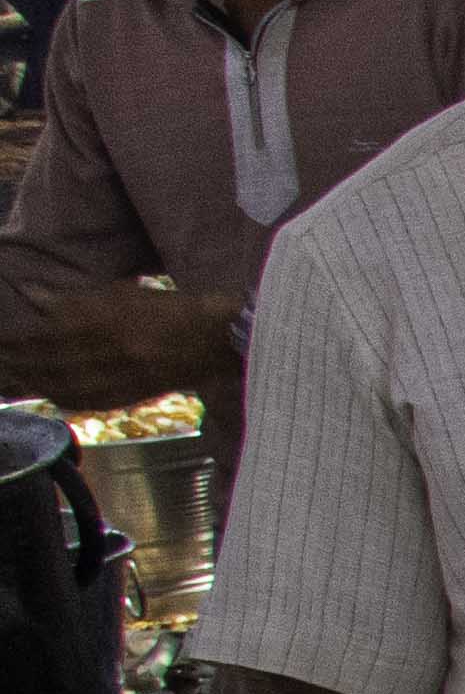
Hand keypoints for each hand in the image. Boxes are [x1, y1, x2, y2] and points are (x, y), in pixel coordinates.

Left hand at [0, 271, 238, 412]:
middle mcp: (102, 353)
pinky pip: (82, 399)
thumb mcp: (120, 293)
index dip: (12, 339)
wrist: (213, 340)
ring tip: (14, 376)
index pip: (39, 335)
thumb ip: (73, 299)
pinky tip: (50, 392)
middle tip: (0, 359)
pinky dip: (60, 396)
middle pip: (43, 362)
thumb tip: (32, 294)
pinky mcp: (125, 395)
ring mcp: (113, 378)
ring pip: (58, 384)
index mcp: (98, 323)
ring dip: (31, 381)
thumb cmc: (167, 310)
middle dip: (15, 361)